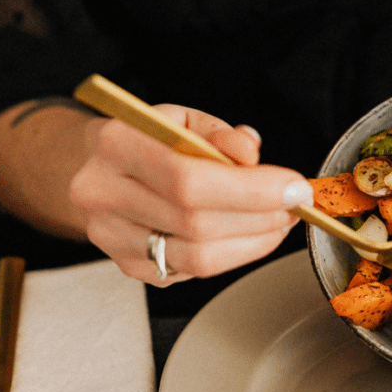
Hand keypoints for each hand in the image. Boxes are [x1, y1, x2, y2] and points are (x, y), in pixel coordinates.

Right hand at [69, 105, 313, 285]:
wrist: (96, 167)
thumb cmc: (148, 141)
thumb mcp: (182, 119)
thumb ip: (220, 133)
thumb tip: (249, 153)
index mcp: (116, 145)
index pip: (188, 179)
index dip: (251, 189)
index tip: (293, 187)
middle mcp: (104, 194)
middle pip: (197, 223)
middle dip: (261, 216)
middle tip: (294, 205)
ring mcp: (113, 237)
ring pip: (199, 258)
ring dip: (254, 242)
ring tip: (279, 221)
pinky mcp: (129, 266)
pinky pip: (194, 272)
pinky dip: (235, 255)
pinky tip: (252, 235)